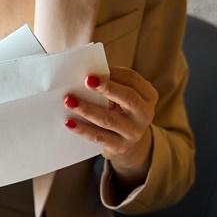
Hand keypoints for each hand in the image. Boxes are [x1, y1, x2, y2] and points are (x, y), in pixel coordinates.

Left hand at [63, 66, 157, 187]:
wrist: (124, 143)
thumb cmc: (119, 110)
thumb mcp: (121, 97)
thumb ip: (109, 83)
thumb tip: (85, 72)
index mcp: (148, 96)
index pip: (133, 80)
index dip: (114, 74)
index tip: (94, 70)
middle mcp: (145, 114)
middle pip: (128, 98)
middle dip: (107, 88)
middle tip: (87, 80)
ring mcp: (134, 132)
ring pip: (109, 119)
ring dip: (88, 109)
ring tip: (69, 101)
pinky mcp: (120, 147)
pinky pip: (99, 137)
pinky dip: (83, 129)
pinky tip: (69, 122)